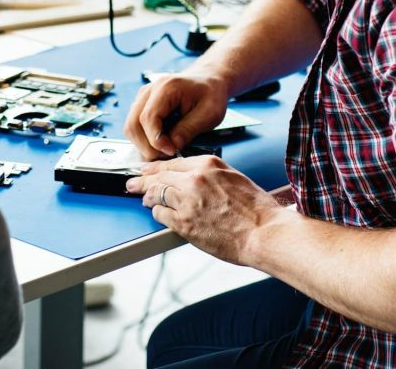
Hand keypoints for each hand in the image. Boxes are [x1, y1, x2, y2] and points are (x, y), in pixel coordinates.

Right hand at [124, 72, 229, 158]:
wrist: (207, 81)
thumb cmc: (210, 94)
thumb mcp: (209, 113)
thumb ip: (188, 130)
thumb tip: (170, 147)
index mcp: (166, 87)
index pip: (148, 118)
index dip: (156, 140)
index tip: (171, 151)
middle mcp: (149, 90)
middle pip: (133, 124)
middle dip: (147, 146)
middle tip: (166, 155)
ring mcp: (143, 97)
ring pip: (131, 127)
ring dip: (144, 144)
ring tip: (165, 150)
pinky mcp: (142, 105)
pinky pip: (135, 126)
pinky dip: (145, 139)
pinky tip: (162, 143)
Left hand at [125, 155, 280, 265]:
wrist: (263, 232)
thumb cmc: (255, 209)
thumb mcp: (232, 177)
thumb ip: (209, 173)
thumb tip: (191, 176)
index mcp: (207, 164)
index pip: (172, 162)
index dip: (155, 167)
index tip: (147, 169)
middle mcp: (194, 179)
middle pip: (158, 177)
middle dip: (142, 180)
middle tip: (132, 183)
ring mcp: (187, 201)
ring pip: (156, 194)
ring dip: (148, 197)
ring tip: (143, 198)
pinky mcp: (184, 223)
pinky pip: (160, 214)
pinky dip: (158, 214)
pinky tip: (158, 214)